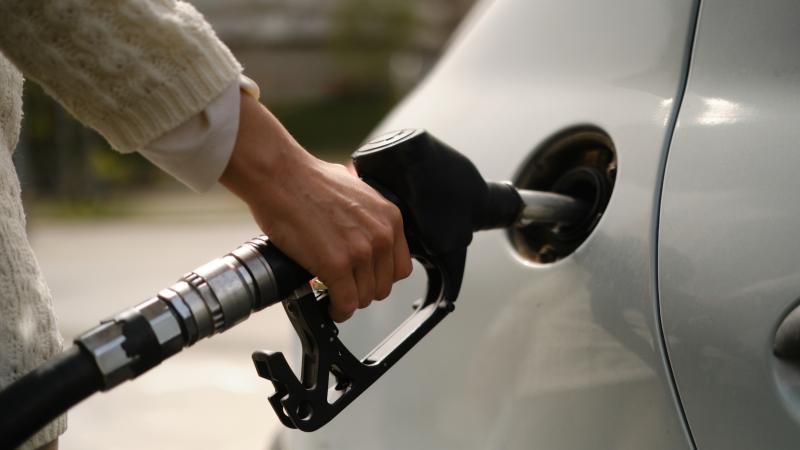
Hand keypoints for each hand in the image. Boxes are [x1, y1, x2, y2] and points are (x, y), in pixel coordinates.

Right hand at [220, 93, 412, 321]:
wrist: (281, 176)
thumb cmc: (308, 178)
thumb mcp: (355, 189)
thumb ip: (366, 213)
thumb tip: (360, 226)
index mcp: (390, 217)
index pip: (400, 267)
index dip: (379, 276)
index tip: (364, 278)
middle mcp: (381, 236)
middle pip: (382, 286)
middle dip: (361, 289)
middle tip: (343, 286)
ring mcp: (360, 252)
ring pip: (363, 298)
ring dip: (347, 300)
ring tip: (332, 294)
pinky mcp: (336, 265)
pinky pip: (345, 303)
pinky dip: (336, 310)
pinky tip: (328, 306)